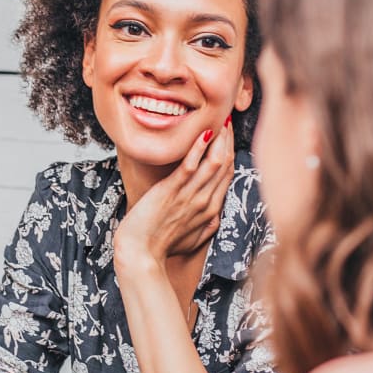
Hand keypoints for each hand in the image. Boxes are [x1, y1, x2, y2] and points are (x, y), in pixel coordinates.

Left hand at [114, 119, 233, 266]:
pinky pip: (189, 167)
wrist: (141, 255)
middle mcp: (205, 202)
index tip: (229, 133)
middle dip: (229, 138)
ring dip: (219, 138)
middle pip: (225, 164)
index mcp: (211, 211)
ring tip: (220, 118)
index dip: (231, 151)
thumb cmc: (160, 247)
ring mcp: (189, 197)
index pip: (228, 174)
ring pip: (214, 162)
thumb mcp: (190, 240)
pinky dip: (196, 149)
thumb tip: (213, 219)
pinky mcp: (171, 192)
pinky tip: (202, 133)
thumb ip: (205, 227)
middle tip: (228, 117)